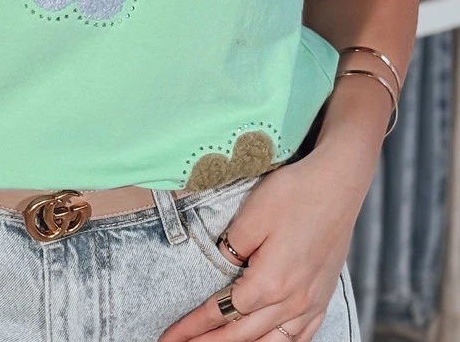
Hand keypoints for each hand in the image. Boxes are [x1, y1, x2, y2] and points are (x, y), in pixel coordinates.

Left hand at [157, 135, 372, 341]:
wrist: (338, 184)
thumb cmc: (295, 194)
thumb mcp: (251, 216)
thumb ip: (230, 250)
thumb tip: (219, 271)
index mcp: (270, 284)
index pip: (221, 313)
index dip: (193, 327)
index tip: (170, 337)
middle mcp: (292, 302)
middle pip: (243, 336)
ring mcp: (311, 303)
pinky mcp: (323, 296)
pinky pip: (300, 337)